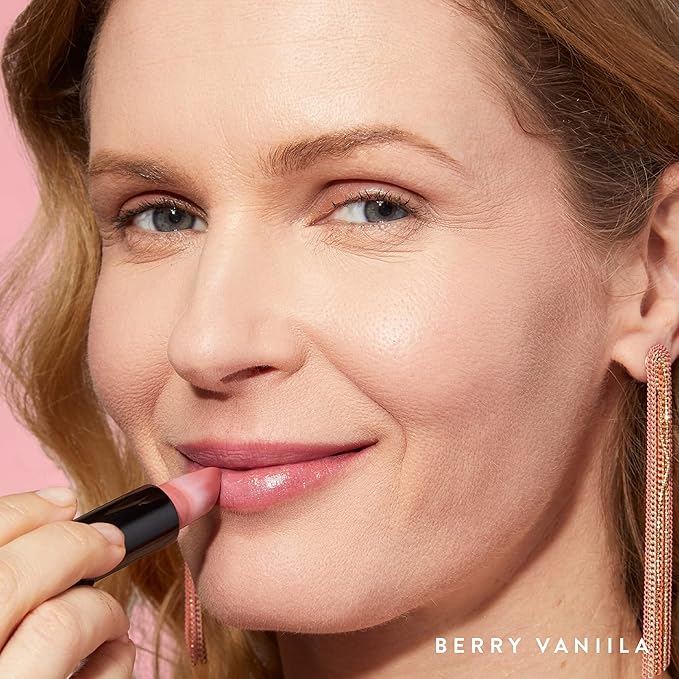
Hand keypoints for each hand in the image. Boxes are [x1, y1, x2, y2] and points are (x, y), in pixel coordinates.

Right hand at [0, 485, 134, 677]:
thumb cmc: (9, 649)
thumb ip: (10, 572)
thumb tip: (57, 508)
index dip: (27, 511)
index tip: (64, 502)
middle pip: (17, 576)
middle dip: (76, 546)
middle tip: (110, 543)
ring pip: (61, 624)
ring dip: (101, 607)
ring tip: (107, 616)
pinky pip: (104, 677)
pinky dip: (118, 656)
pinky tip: (113, 654)